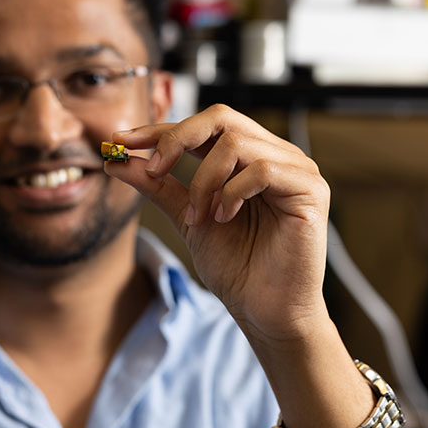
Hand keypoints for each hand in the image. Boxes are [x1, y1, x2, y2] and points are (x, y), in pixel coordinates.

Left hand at [105, 104, 330, 343]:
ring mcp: (295, 168)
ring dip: (205, 181)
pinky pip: (262, 169)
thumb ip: (157, 185)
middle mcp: (272, 154)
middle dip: (178, 139)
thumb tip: (117, 159)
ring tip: (200, 217)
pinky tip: (225, 217)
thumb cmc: (235, 265)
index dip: (160, 130)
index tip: (120, 141)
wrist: (263, 310)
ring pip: (236, 143)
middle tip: (155, 170)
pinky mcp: (310, 189)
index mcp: (244, 158)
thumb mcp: (186, 217)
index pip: (201, 126)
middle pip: (220, 117)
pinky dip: (232, 192)